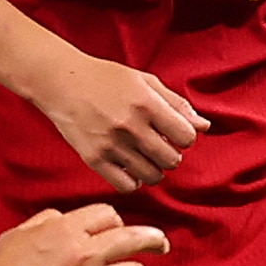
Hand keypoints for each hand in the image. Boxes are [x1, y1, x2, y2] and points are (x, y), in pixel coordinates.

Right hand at [0, 205, 165, 265]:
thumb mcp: (16, 236)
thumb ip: (43, 222)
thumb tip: (63, 218)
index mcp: (64, 230)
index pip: (108, 215)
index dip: (115, 222)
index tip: (119, 230)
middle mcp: (83, 253)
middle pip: (134, 237)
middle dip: (153, 239)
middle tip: (161, 245)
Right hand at [37, 56, 206, 191]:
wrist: (62, 82)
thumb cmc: (106, 79)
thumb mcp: (145, 82)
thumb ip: (176, 104)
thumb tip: (204, 127)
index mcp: (146, 103)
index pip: (186, 137)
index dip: (184, 137)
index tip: (172, 132)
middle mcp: (130, 126)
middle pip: (172, 160)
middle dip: (170, 154)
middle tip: (158, 144)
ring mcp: (111, 144)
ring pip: (153, 176)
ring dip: (154, 169)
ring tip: (143, 155)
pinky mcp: (94, 159)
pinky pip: (127, 186)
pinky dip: (134, 180)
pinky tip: (130, 167)